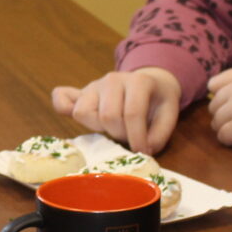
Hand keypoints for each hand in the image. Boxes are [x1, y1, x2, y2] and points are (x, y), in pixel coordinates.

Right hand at [49, 68, 181, 153]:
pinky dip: (62, 107)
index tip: (143, 151)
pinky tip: (69, 113)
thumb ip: (160, 134)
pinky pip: (62, 100)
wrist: (149, 82)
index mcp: (138, 81)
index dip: (137, 137)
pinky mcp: (81, 93)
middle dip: (119, 134)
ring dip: (98, 128)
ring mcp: (94, 85)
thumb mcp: (169, 114)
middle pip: (107, 115)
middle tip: (129, 137)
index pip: (132, 113)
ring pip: (83, 113)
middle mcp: (113, 79)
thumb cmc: (157, 101)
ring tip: (112, 128)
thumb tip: (143, 150)